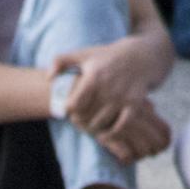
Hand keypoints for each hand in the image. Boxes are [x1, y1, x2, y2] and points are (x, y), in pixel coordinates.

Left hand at [47, 43, 172, 161]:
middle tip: (79, 121)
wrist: (141, 57)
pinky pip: (120, 127)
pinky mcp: (134, 105)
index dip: (68, 111)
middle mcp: (108, 88)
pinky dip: (111, 134)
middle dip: (80, 122)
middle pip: (85, 118)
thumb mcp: (84, 54)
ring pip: (100, 124)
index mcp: (93, 76)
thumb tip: (48, 78)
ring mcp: (122, 97)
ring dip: (93, 129)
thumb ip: (61, 61)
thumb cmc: (107, 57)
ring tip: (89, 125)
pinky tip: (105, 134)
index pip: (73, 105)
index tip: (70, 110)